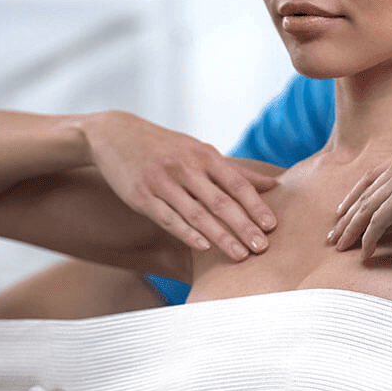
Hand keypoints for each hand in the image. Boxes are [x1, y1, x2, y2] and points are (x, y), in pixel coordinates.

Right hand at [85, 111, 279, 261]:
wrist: (116, 135)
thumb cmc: (166, 148)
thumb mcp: (200, 151)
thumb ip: (236, 171)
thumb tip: (275, 184)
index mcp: (204, 155)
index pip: (236, 183)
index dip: (255, 205)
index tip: (272, 226)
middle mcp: (185, 167)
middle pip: (220, 201)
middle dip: (243, 226)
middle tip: (262, 248)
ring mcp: (162, 181)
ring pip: (196, 213)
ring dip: (220, 236)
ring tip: (240, 255)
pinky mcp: (142, 196)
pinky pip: (168, 218)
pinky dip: (187, 233)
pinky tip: (204, 247)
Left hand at [328, 123, 391, 260]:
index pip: (370, 178)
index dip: (354, 196)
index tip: (343, 211)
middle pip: (361, 196)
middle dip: (344, 218)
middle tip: (332, 237)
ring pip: (363, 210)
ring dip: (349, 231)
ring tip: (339, 249)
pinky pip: (377, 222)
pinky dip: (368, 238)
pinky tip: (365, 253)